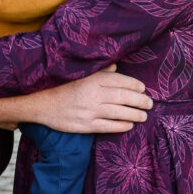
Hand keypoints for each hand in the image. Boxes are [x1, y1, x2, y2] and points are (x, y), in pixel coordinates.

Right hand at [32, 65, 150, 132]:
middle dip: (140, 100)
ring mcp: (90, 111)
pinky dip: (121, 126)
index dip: (134, 85)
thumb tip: (116, 67)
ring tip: (144, 116)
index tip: (143, 88)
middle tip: (149, 104)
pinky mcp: (86, 125)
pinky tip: (129, 125)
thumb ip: (100, 72)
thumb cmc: (64, 89)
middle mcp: (93, 94)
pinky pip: (109, 126)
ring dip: (135, 114)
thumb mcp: (81, 76)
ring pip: (119, 112)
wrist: (43, 105)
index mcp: (92, 79)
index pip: (120, 80)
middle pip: (123, 96)